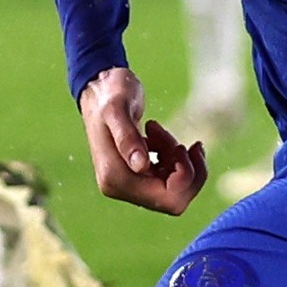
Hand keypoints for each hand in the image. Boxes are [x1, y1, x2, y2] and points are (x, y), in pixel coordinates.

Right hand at [80, 66, 208, 214]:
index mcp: (115, 178)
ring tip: (161, 132)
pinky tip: (162, 136)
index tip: (180, 145)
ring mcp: (128, 182)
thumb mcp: (118, 108)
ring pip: (174, 190)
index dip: (184, 175)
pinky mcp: (136, 174)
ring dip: (180, 161)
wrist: (99, 86)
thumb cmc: (109, 92)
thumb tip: (141, 166)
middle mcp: (120, 187)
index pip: (167, 199)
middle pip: (174, 200)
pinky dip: (175, 160)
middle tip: (182, 142)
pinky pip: (168, 179)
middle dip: (187, 171)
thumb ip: (128, 137)